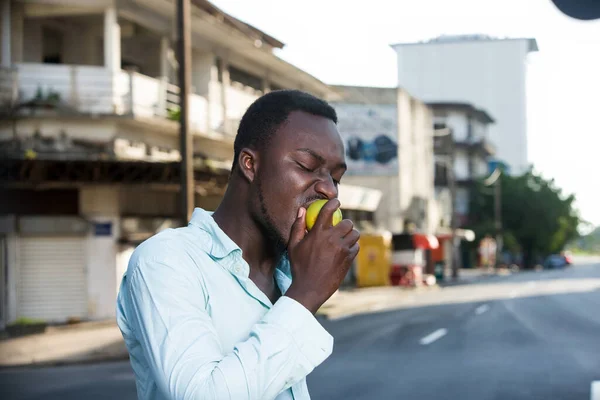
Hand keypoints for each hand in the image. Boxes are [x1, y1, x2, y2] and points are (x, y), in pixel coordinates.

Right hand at [285, 199, 359, 313]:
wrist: (310, 289)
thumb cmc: (299, 267)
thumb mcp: (293, 246)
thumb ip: (297, 226)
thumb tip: (302, 210)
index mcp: (318, 233)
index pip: (328, 211)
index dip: (334, 203)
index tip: (336, 202)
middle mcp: (332, 239)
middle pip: (347, 222)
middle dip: (345, 223)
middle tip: (340, 228)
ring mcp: (342, 249)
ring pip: (355, 234)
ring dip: (350, 235)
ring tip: (343, 240)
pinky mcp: (349, 259)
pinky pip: (356, 247)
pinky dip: (352, 247)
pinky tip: (344, 251)